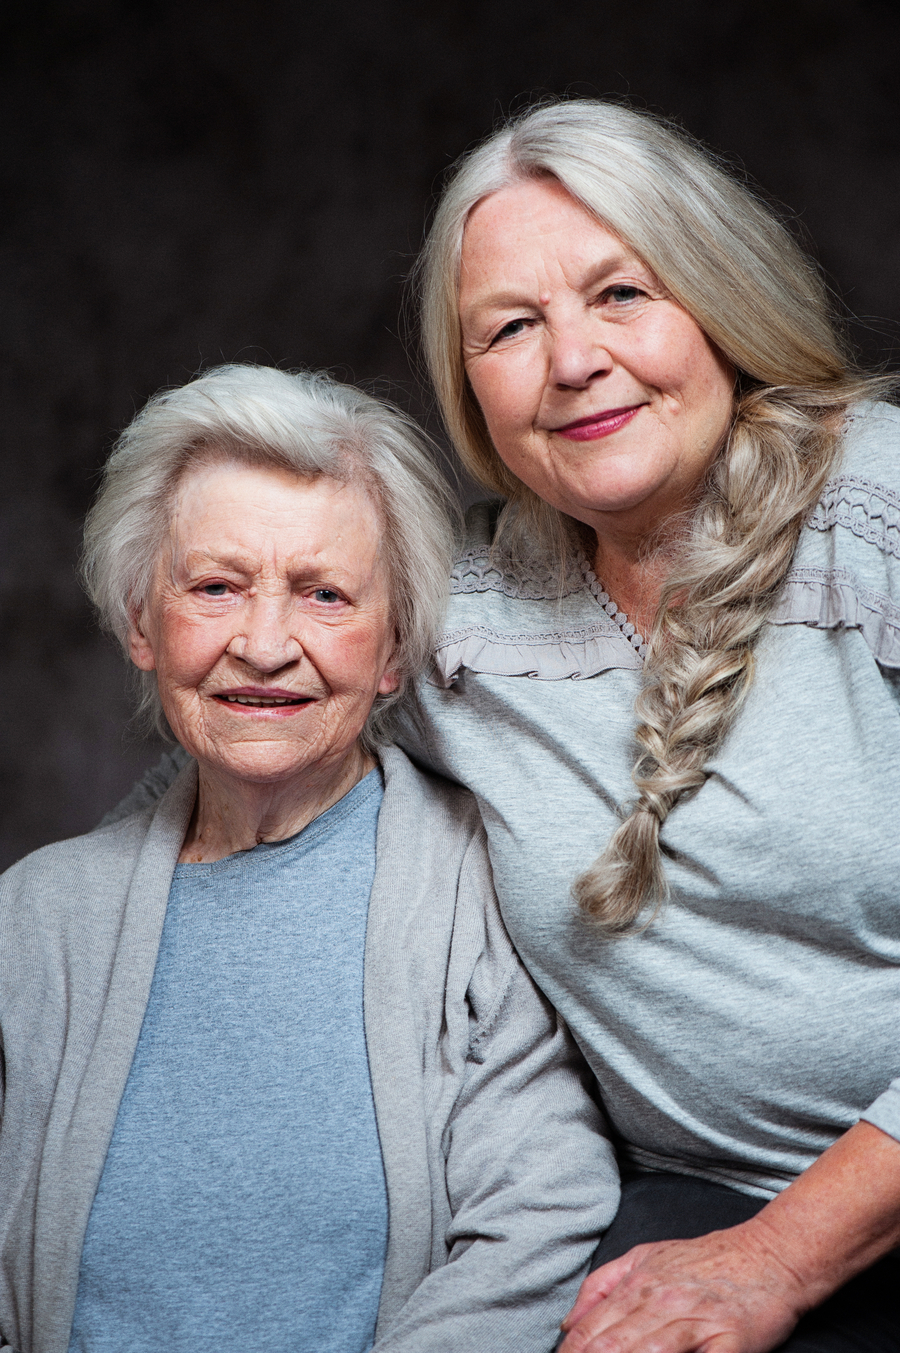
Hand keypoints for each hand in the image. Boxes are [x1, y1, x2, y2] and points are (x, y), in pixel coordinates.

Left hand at [560, 1121, 899, 1351]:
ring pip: (648, 1352)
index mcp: (639, 1283)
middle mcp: (662, 1301)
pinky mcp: (730, 1341)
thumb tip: (569, 1324)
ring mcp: (697, 1321)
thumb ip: (604, 1285)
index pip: (592, 1329)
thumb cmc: (707, 1261)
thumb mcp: (647, 1257)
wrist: (770, 1254)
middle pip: (613, 1345)